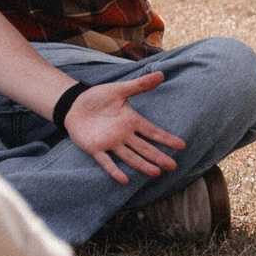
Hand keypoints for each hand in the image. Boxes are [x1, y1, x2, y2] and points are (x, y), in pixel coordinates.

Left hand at [61, 68, 186, 184]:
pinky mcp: (95, 148)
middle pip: (145, 148)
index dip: (166, 138)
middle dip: (158, 157)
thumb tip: (161, 74)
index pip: (153, 132)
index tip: (181, 145)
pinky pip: (106, 162)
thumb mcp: (119, 90)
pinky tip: (124, 180)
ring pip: (130, 157)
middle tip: (173, 166)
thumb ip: (139, 85)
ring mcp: (110, 143)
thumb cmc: (98, 97)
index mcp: (131, 121)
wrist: (74, 104)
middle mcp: (124, 135)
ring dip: (142, 165)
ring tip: (156, 173)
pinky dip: (114, 171)